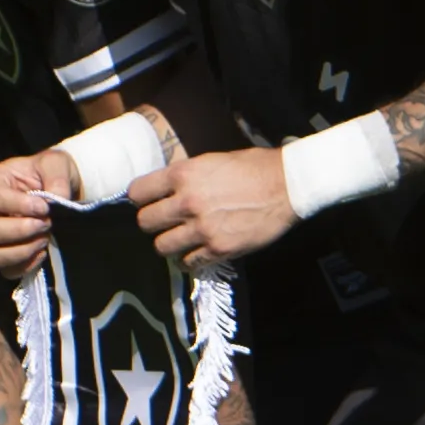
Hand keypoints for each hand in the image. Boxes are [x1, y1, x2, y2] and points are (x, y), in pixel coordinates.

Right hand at [0, 152, 65, 278]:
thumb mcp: (57, 164)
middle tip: (47, 223)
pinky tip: (42, 253)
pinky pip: (6, 270)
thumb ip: (57, 177)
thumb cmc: (52, 172)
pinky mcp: (5, 253)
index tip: (45, 207)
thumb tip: (59, 199)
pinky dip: (25, 266)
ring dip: (22, 251)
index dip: (20, 206)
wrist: (60, 190)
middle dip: (22, 230)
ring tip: (45, 238)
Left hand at [137, 146, 293, 266]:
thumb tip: (166, 189)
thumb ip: (186, 176)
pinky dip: (190, 259)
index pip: (137, 192)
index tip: (148, 202)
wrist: (287, 185)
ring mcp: (202, 228)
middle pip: (144, 222)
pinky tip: (198, 251)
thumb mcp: (212, 161)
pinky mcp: (218, 249)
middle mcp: (187, 202)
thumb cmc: (253, 167)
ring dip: (169, 244)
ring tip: (179, 239)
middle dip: (152, 223)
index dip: (140, 198)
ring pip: (161, 247)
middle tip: (164, 222)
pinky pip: (188, 263)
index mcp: (184, 174)